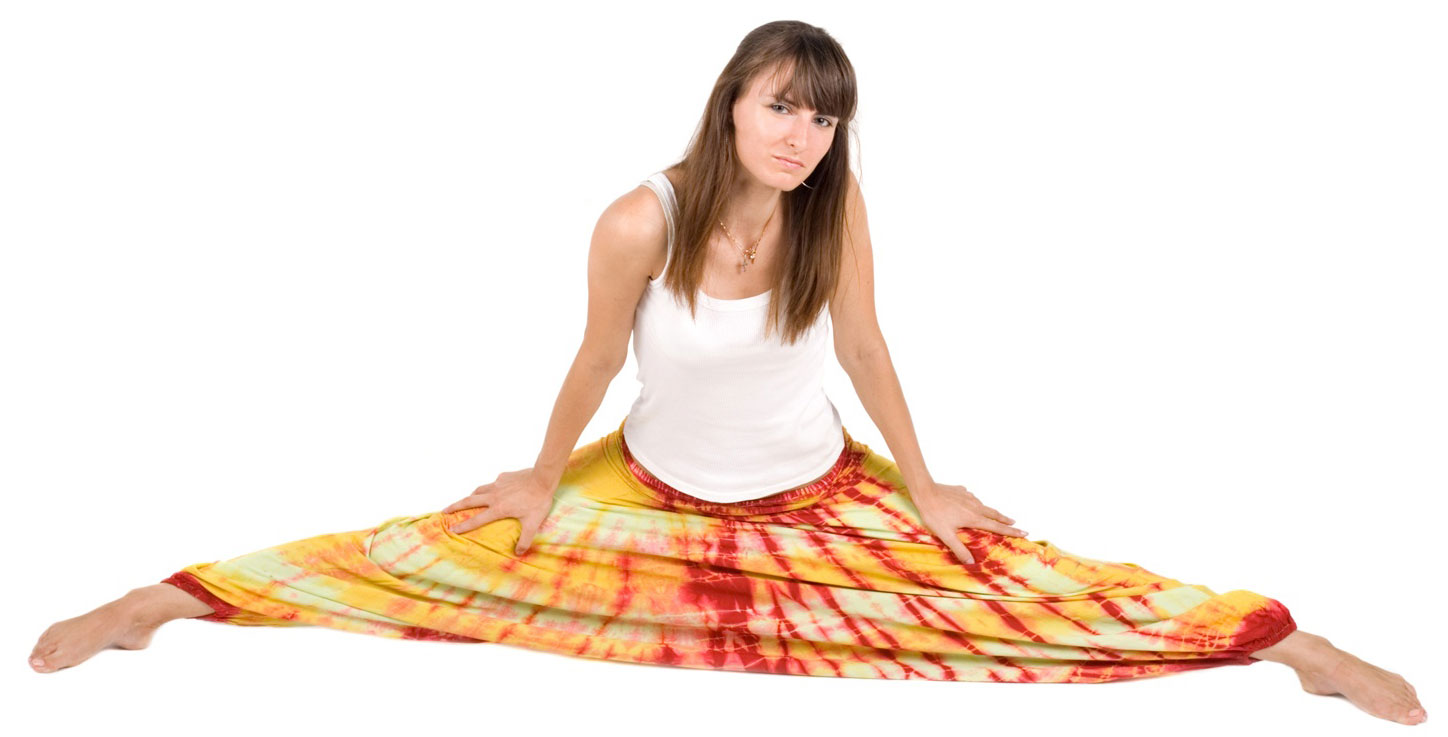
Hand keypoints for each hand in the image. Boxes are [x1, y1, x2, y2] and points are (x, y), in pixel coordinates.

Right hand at [443, 468, 556, 555]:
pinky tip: (494, 490)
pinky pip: (493, 483)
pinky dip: (489, 488)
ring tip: (466, 500)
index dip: (463, 526)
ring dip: (470, 496)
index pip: (476, 520)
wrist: (543, 478)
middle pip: (468, 501)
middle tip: (444, 511)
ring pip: (478, 490)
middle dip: (455, 506)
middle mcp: (493, 496)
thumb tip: (518, 553)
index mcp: (498, 509)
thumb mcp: (533, 523)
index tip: (451, 529)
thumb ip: (525, 539)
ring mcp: (497, 484)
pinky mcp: (503, 476)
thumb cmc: (538, 501)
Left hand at [908, 481, 1027, 564]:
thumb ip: (959, 549)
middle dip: (1005, 519)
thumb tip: (972, 562)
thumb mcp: (946, 535)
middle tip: (1015, 523)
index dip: (1011, 531)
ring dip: (991, 511)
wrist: (925, 491)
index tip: (1024, 532)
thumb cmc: (934, 515)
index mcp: (974, 518)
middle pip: (994, 514)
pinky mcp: (960, 491)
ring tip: (994, 515)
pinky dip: (975, 502)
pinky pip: (971, 497)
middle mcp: (975, 506)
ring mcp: (968, 497)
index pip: (996, 527)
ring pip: (983, 505)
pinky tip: (970, 502)